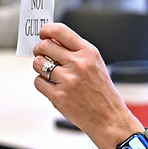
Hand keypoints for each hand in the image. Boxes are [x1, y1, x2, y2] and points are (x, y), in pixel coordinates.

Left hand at [31, 22, 141, 148]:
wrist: (109, 118)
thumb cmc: (102, 91)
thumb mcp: (96, 64)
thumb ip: (76, 51)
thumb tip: (51, 40)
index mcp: (88, 52)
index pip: (60, 31)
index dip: (46, 30)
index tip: (42, 33)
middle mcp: (78, 64)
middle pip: (44, 46)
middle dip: (39, 49)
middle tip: (41, 54)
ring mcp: (68, 80)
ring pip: (38, 64)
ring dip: (40, 67)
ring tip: (49, 72)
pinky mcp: (59, 96)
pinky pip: (38, 82)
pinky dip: (42, 83)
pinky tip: (52, 86)